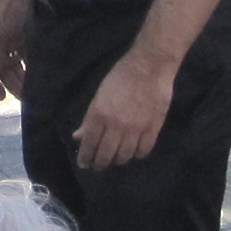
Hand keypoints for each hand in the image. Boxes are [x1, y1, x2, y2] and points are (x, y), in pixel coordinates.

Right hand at [0, 0, 29, 102]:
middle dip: (12, 83)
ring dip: (22, 76)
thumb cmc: (9, 7)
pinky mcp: (26, 33)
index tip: (2, 97)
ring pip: (15, 62)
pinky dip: (31, 64)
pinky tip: (39, 74)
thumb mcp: (0, 32)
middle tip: (23, 98)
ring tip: (32, 90)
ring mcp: (12, 36)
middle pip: (2, 67)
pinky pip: (26, 54)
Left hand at [73, 52, 175, 169]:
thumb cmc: (121, 76)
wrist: (149, 66)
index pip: (89, 144)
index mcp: (99, 115)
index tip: (84, 164)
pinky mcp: (152, 128)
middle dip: (99, 164)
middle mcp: (115, 126)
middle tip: (98, 165)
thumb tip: (78, 136)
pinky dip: (137, 155)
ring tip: (116, 158)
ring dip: (118, 160)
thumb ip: (89, 118)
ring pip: (124, 156)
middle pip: (105, 155)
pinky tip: (134, 152)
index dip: (85, 158)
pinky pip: (143, 151)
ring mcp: (135, 129)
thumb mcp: (99, 95)